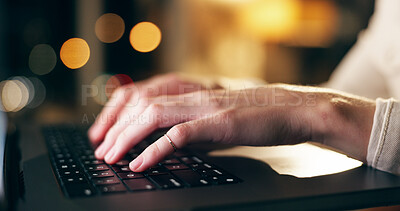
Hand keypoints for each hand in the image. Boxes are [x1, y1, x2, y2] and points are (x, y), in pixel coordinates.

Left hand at [90, 82, 374, 171]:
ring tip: (112, 157)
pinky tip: (141, 163)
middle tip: (102, 150)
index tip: (110, 137)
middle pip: (143, 107)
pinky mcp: (220, 123)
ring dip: (128, 137)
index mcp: (195, 97)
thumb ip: (197, 130)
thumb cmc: (260, 118)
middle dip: (117, 129)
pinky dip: (155, 150)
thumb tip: (174, 146)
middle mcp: (196, 98)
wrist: (295, 110)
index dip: (124, 117)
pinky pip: (179, 135)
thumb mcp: (221, 122)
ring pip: (154, 116)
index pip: (148, 101)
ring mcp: (207, 108)